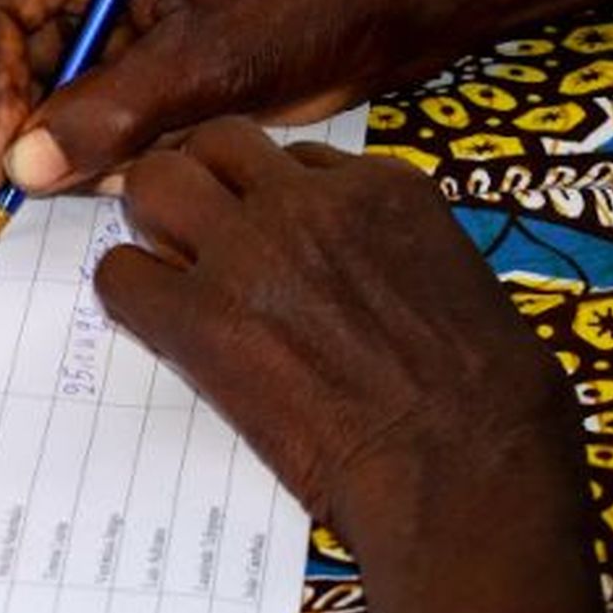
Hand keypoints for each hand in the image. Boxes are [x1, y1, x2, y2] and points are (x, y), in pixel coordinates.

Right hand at [0, 0, 612, 198]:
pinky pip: (81, 90)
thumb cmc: (312, 11)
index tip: (9, 162)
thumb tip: (24, 167)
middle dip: (20, 115)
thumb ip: (112, 113)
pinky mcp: (135, 35)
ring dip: (61, 133)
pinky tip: (145, 158)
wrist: (387, 5)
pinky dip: (97, 135)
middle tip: (56, 181)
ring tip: (119, 171)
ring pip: (37, 75)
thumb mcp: (212, 65)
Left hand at [96, 116, 566, 528]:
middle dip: (202, 178)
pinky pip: (122, 276)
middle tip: (199, 230)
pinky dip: (129, 294)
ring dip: (153, 219)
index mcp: (379, 185)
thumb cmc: (490, 395)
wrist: (467, 470)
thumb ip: (388, 242)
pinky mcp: (204, 320)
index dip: (274, 196)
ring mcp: (251, 253)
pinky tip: (157, 323)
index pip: (295, 154)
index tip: (274, 234)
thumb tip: (348, 257)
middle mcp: (308, 200)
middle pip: (215, 141)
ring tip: (167, 265)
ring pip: (155, 182)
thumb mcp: (457, 274)